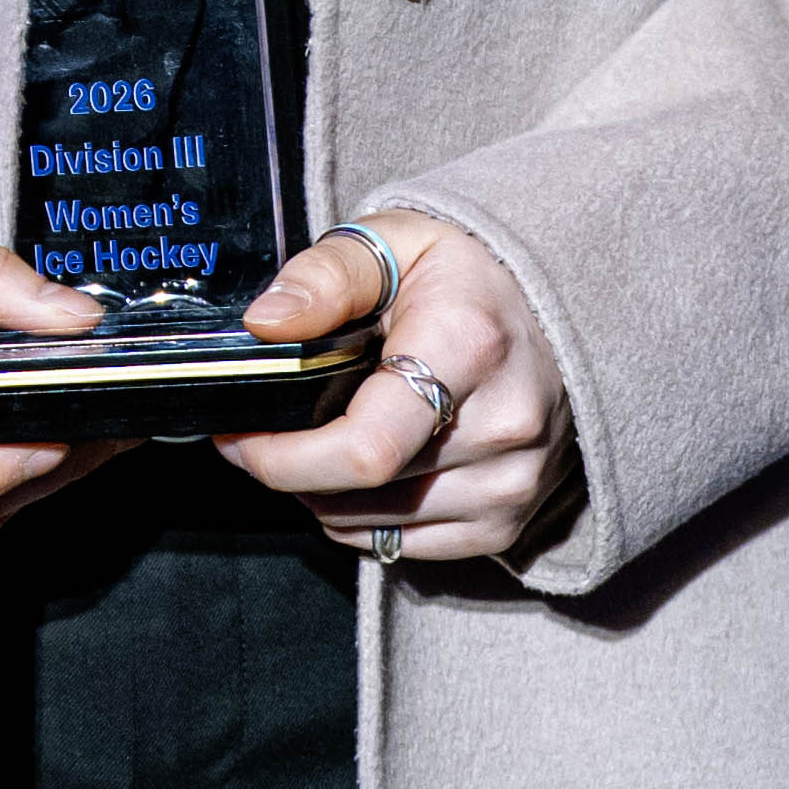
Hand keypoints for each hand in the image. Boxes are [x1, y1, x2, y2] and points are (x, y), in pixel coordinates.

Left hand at [212, 208, 571, 561]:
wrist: (551, 311)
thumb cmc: (460, 275)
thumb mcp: (391, 241)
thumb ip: (324, 277)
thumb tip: (265, 324)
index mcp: (468, 347)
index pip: (366, 446)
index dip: (285, 457)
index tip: (237, 436)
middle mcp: (502, 427)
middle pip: (366, 490)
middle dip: (289, 472)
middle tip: (255, 435)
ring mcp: (514, 484)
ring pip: (382, 526)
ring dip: (323, 499)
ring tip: (305, 448)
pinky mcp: (510, 522)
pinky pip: (412, 547)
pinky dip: (365, 520)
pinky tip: (352, 475)